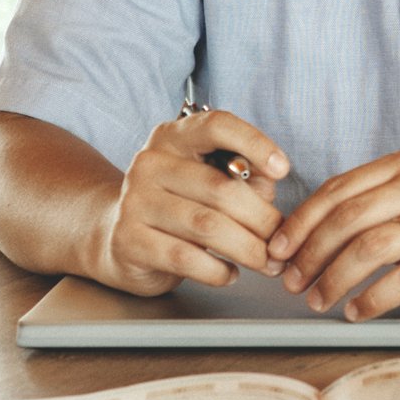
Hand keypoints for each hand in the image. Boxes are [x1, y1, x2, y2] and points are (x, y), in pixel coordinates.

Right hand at [87, 109, 290, 295]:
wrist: (117, 238)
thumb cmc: (178, 206)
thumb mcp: (209, 181)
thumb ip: (242, 179)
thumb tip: (268, 189)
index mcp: (174, 137)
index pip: (217, 126)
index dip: (254, 143)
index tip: (282, 169)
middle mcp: (150, 163)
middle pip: (220, 187)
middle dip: (261, 219)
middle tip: (281, 241)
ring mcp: (134, 201)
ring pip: (206, 225)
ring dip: (247, 249)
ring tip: (266, 262)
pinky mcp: (128, 240)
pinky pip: (185, 258)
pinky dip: (217, 271)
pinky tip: (230, 273)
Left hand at [270, 150, 399, 320]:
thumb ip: (370, 207)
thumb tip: (303, 239)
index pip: (338, 190)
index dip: (300, 222)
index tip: (276, 250)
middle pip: (349, 217)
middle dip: (311, 253)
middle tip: (292, 281)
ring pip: (372, 245)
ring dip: (335, 277)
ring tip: (319, 300)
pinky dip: (373, 299)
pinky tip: (358, 312)